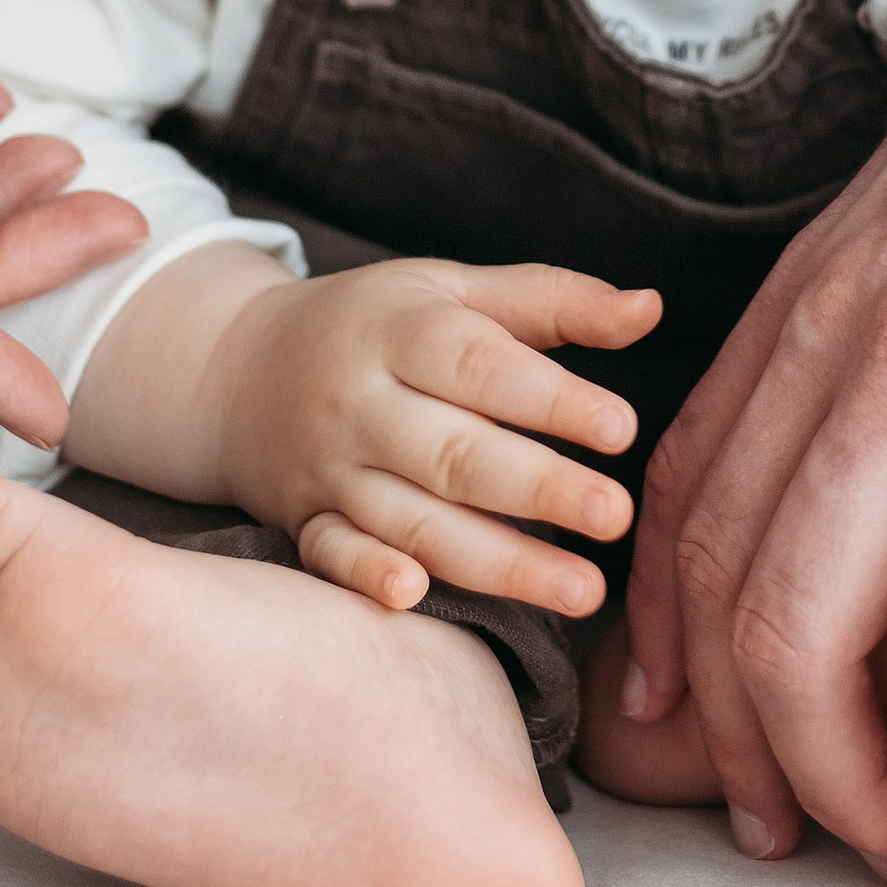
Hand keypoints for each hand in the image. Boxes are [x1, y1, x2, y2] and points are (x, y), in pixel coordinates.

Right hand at [206, 259, 659, 612]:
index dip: (551, 399)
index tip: (624, 429)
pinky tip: (416, 598)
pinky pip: (330, 554)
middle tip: (617, 517)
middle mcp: (360, 403)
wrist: (235, 369)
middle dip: (540, 489)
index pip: (480, 365)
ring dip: (497, 562)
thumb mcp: (451, 289)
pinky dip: (364, 576)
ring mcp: (328, 469)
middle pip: (454, 453)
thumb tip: (650, 309)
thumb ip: (551, 301)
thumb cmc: (379, 325)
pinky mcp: (304, 521)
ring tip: (582, 591)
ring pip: (411, 521)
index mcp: (402, 331)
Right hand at [623, 54, 886, 875]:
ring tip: (770, 794)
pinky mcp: (802, 279)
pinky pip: (695, 449)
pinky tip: (690, 661)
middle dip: (822, 776)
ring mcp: (842, 312)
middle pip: (795, 626)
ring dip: (723, 696)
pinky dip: (675, 573)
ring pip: (715, 544)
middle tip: (881, 845)